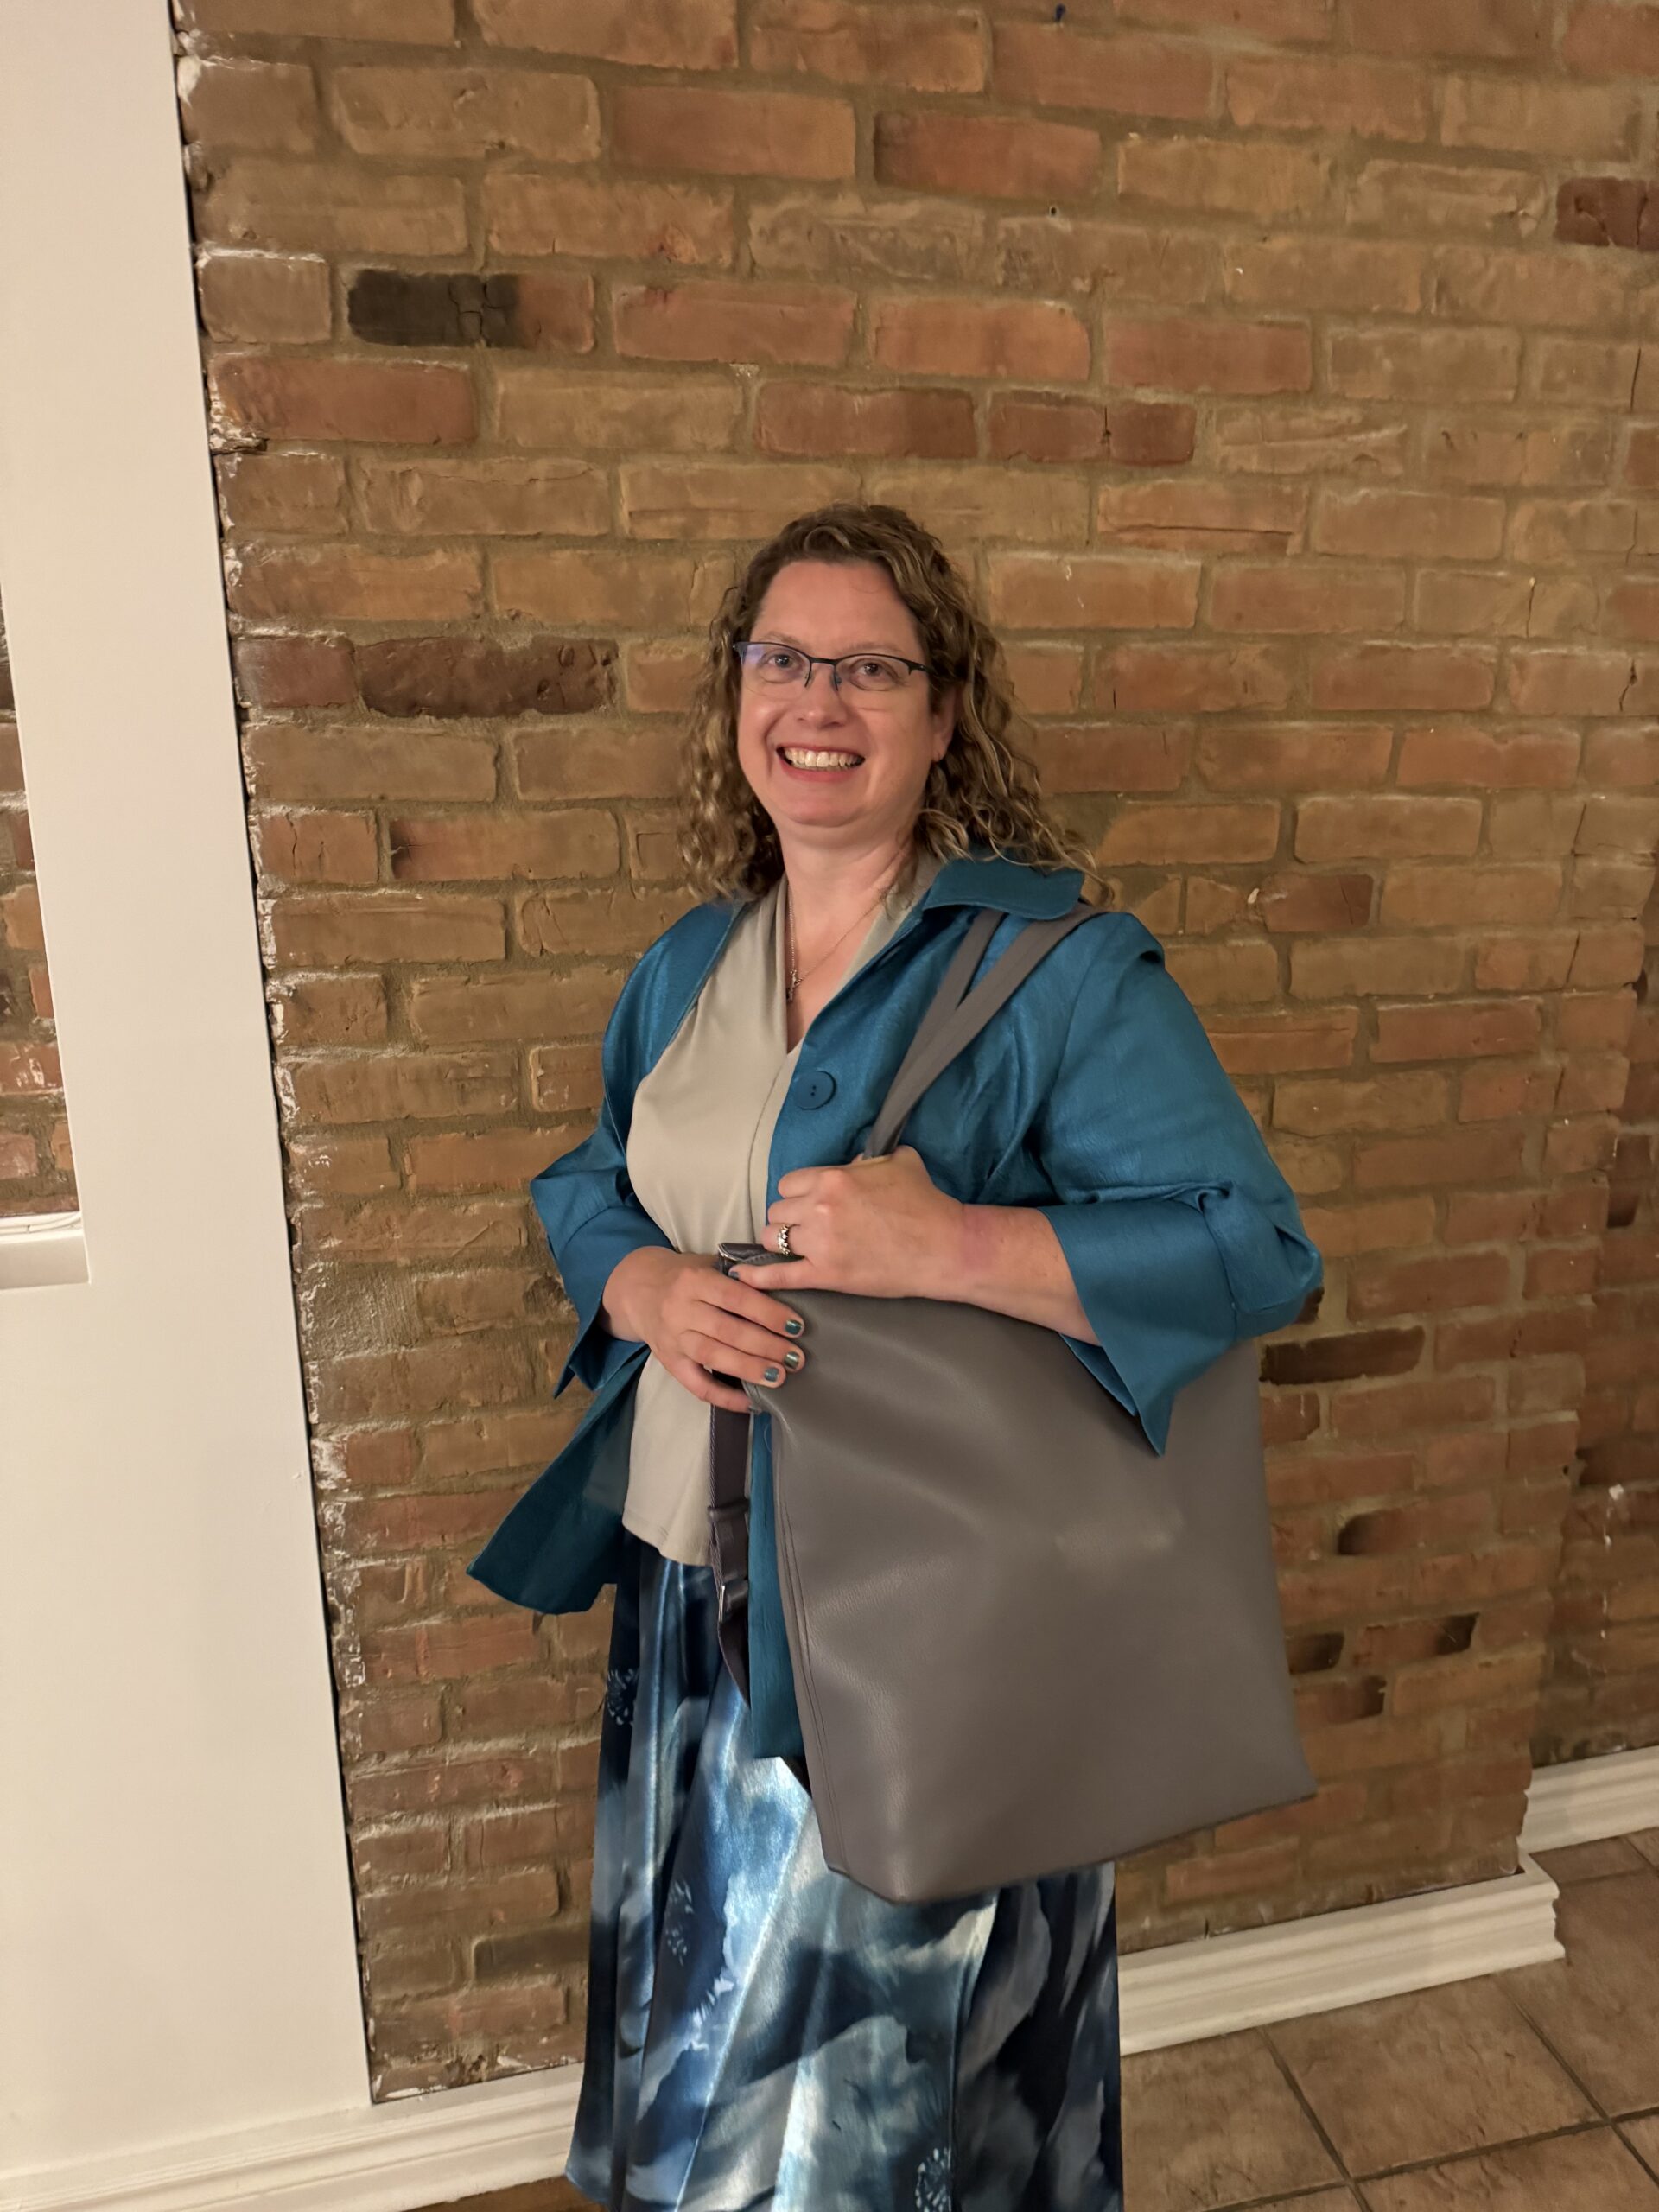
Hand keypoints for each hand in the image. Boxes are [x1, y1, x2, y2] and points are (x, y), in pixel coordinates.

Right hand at [600, 1246, 805, 1413]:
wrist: (637, 1291)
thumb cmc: (683, 1276)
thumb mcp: (706, 1264)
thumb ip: (739, 1274)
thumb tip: (785, 1286)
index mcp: (694, 1280)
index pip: (736, 1298)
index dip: (768, 1313)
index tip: (797, 1325)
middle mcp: (681, 1309)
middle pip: (728, 1331)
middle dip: (766, 1346)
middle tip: (795, 1357)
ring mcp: (673, 1338)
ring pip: (713, 1357)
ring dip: (749, 1369)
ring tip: (779, 1377)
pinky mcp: (669, 1362)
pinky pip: (697, 1385)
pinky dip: (725, 1397)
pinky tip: (751, 1403)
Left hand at [730, 1146, 965, 1300]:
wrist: (945, 1246)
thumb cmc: (926, 1203)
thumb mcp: (899, 1161)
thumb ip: (868, 1158)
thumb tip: (853, 1163)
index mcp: (833, 1178)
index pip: (789, 1183)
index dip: (797, 1194)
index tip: (808, 1203)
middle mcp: (820, 1208)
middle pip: (777, 1210)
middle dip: (788, 1218)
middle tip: (806, 1227)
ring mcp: (820, 1243)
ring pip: (772, 1238)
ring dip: (780, 1242)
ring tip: (793, 1247)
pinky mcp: (825, 1274)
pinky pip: (779, 1275)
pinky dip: (758, 1277)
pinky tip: (742, 1277)